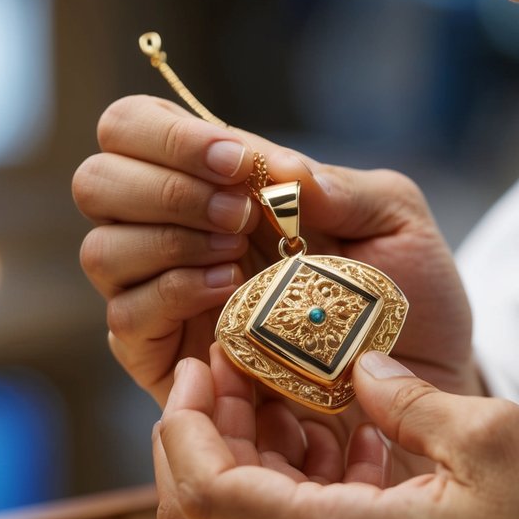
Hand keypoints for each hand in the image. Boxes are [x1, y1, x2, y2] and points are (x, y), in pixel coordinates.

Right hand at [72, 95, 477, 407]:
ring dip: (165, 241)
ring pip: (101, 250)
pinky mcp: (164, 358)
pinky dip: (169, 296)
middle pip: (97, 180)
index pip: (138, 128)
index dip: (169, 135)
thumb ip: (346, 188)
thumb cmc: (409, 301)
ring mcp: (165, 296)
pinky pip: (125, 318)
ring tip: (237, 256)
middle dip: (162, 186)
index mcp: (222, 184)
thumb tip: (282, 169)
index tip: (236, 164)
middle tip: (238, 215)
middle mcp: (177, 231)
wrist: (421, 390)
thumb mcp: (399, 226)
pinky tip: (227, 295)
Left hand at [154, 347, 518, 518]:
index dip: (184, 424)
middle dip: (201, 434)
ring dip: (251, 460)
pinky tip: (354, 443)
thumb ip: (409, 398)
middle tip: (233, 370)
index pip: (203, 493)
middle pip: (203, 516)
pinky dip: (296, 491)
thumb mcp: (493, 443)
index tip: (203, 365)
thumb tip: (360, 367)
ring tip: (296, 395)